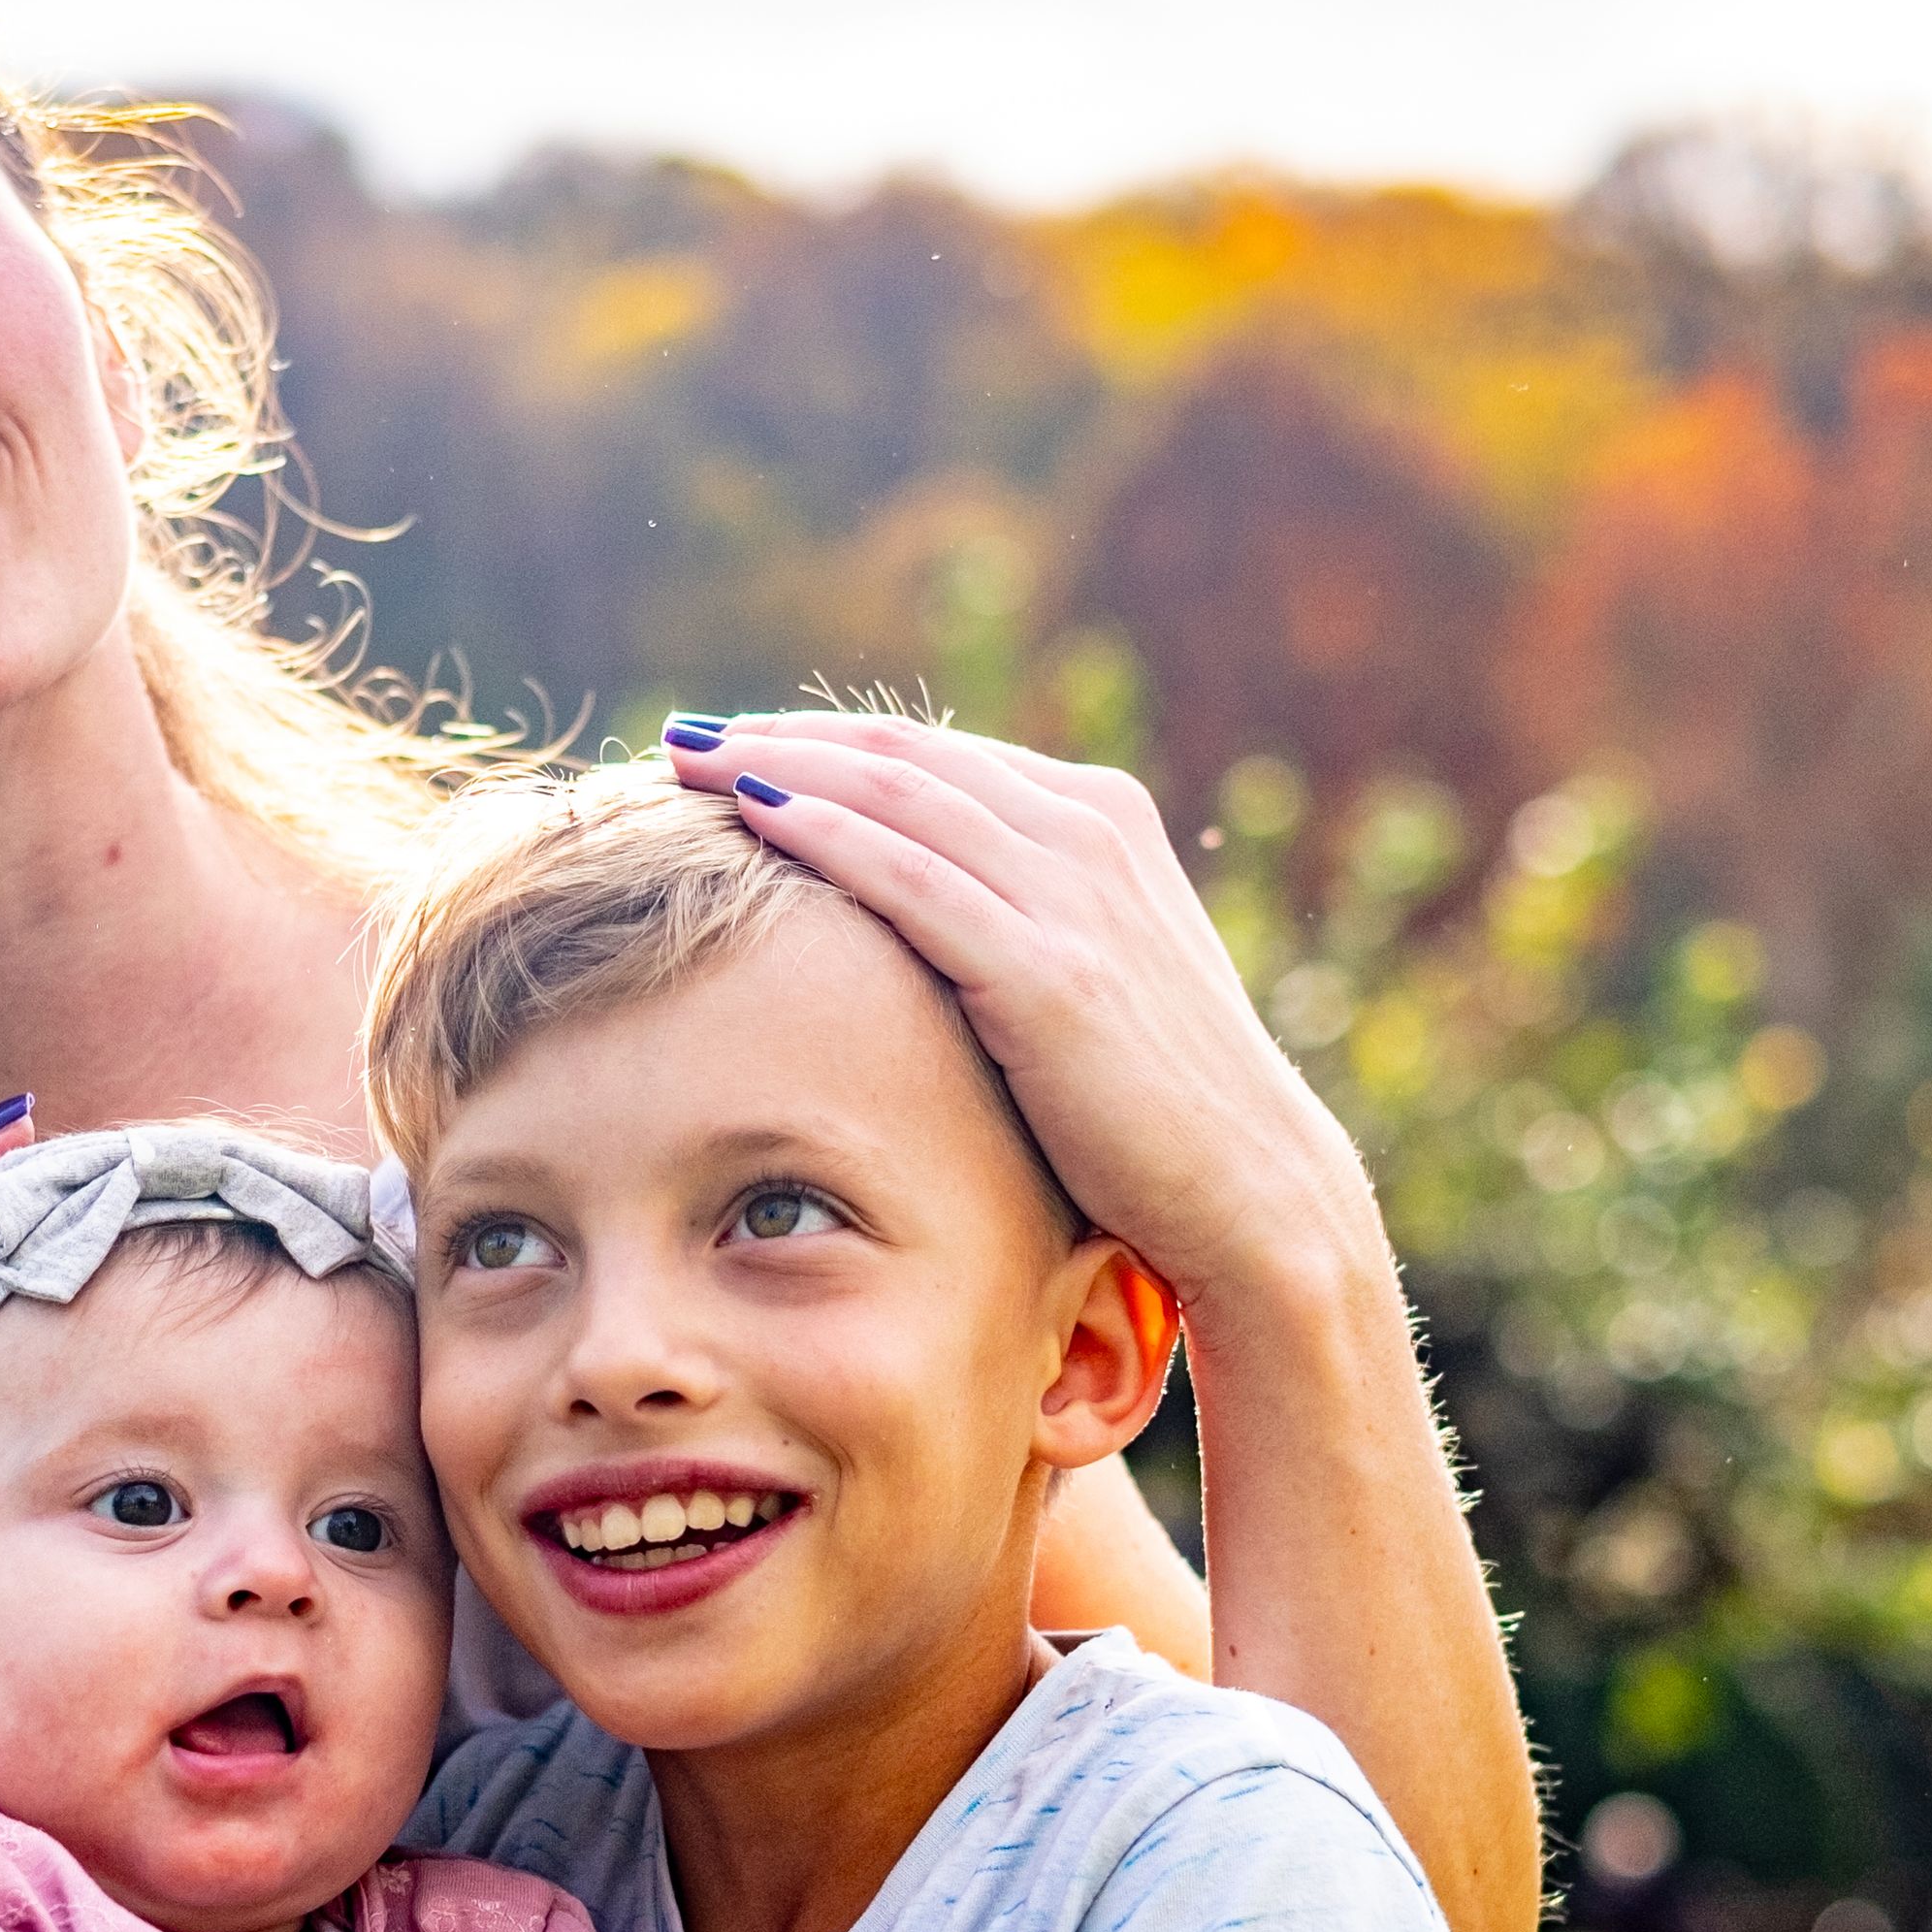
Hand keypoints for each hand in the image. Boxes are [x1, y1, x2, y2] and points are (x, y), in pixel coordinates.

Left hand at [666, 712, 1375, 1311]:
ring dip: (778, 766)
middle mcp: (1090, 832)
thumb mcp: (1095, 978)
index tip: (732, 748)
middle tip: (679, 737)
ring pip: (895, 796)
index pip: (933, 755)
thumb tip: (919, 919)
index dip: (824, 743)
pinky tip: (748, 816)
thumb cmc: (1158, 1111)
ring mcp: (1074, 894)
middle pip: (901, 755)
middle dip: (780, 738)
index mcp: (1101, 819)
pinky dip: (825, 833)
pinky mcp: (1049, 971)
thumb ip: (1021, 921)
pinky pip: (913, 879)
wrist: (1252, 1195)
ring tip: (682, 761)